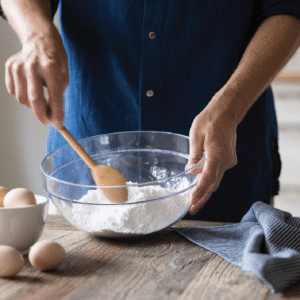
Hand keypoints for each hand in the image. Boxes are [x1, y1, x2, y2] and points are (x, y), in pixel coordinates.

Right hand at [5, 27, 68, 128]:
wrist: (39, 40)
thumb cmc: (55, 59)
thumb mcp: (64, 75)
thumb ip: (59, 94)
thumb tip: (53, 114)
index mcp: (50, 67)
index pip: (54, 96)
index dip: (57, 113)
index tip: (59, 124)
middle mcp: (32, 66)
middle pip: (35, 100)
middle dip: (42, 115)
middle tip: (47, 121)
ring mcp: (18, 66)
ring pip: (22, 99)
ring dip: (32, 106)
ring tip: (41, 102)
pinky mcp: (10, 68)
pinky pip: (14, 92)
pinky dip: (23, 96)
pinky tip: (30, 89)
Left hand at [186, 91, 237, 214]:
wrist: (226, 112)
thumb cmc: (209, 121)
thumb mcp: (196, 137)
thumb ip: (194, 157)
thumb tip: (191, 173)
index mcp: (217, 154)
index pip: (208, 178)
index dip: (200, 192)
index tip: (192, 203)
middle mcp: (226, 161)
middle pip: (213, 183)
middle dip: (202, 197)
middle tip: (191, 210)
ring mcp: (229, 161)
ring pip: (215, 179)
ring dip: (205, 189)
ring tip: (193, 200)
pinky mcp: (228, 160)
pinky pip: (217, 172)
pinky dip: (208, 179)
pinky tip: (198, 183)